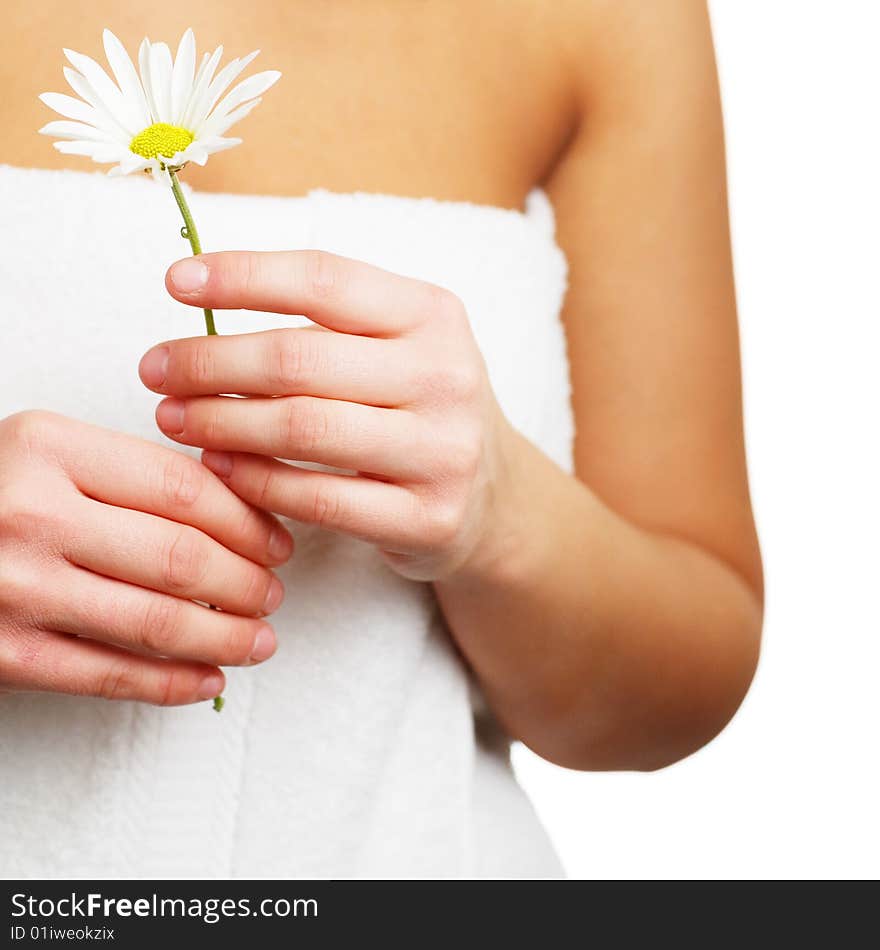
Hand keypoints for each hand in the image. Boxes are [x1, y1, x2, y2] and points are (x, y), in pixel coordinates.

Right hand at [0, 411, 292, 704]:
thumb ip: (129, 473)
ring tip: (260, 638)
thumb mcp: (44, 453)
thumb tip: (238, 510)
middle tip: (273, 592)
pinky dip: (173, 683)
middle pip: (181, 557)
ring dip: (226, 636)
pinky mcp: (3, 654)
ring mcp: (13, 588)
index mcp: (48, 448)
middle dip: (248, 583)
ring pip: (157, 622)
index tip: (276, 540)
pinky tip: (208, 678)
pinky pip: (110, 677)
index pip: (185, 489)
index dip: (248, 521)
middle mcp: (29, 514)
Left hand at [140, 251, 515, 580]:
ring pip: (303, 430)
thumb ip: (327, 321)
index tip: (177, 282)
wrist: (495, 496)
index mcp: (433, 315)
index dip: (243, 276)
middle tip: (155, 369)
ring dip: (221, 422)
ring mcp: (442, 451)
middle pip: (300, 359)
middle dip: (210, 361)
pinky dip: (255, 482)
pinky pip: (318, 500)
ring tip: (174, 416)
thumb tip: (205, 304)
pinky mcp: (427, 517)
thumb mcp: (402, 344)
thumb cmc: (422, 407)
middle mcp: (445, 377)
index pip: (325, 280)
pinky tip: (219, 466)